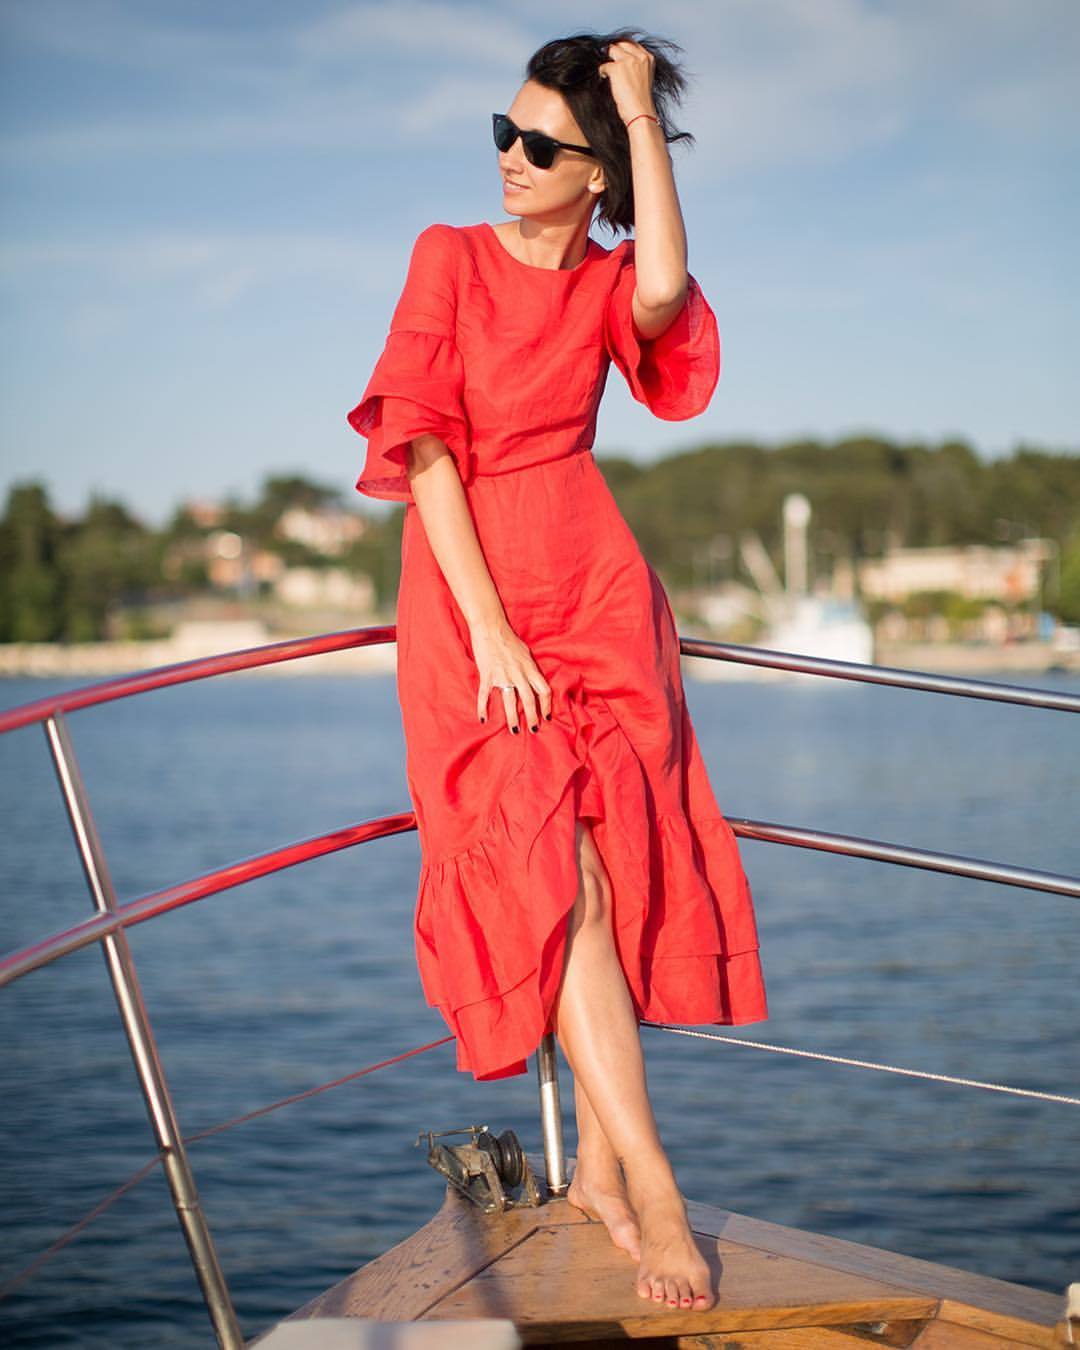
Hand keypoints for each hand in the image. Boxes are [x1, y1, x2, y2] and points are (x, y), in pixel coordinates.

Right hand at [471, 618, 551, 733]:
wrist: (490, 628)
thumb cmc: (508, 639)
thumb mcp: (526, 652)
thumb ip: (530, 667)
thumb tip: (535, 679)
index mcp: (530, 668)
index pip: (544, 690)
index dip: (547, 705)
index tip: (547, 716)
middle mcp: (519, 673)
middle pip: (529, 700)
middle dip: (533, 718)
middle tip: (533, 730)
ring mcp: (503, 675)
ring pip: (510, 702)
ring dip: (512, 718)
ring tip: (515, 731)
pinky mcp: (487, 675)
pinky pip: (485, 695)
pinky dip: (483, 708)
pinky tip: (483, 719)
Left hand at [597, 38, 657, 125]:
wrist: (641, 113)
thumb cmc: (641, 101)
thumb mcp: (644, 77)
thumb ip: (637, 66)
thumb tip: (622, 61)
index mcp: (648, 58)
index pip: (632, 43)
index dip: (623, 48)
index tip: (616, 55)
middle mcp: (639, 57)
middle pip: (621, 43)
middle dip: (613, 50)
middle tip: (608, 60)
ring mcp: (628, 61)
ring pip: (611, 50)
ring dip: (608, 61)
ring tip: (607, 72)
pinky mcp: (617, 69)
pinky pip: (604, 65)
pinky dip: (602, 72)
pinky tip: (604, 79)